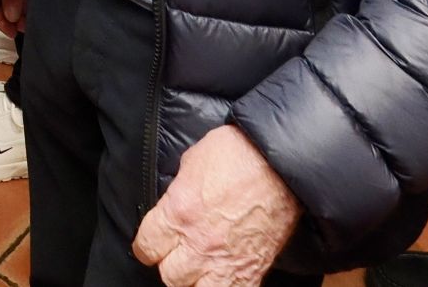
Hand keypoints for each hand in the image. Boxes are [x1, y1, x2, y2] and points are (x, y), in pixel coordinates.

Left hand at [133, 125, 300, 286]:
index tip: (150, 244)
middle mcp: (199, 243)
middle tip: (176, 254)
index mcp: (179, 212)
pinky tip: (224, 277)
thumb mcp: (192, 163)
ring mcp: (227, 261)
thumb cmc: (238, 154)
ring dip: (195, 281)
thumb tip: (174, 200)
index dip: (146, 246)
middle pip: (169, 276)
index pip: (146, 247)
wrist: (281, 164)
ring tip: (198, 269)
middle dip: (170, 265)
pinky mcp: (253, 271)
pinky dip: (226, 286)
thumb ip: (178, 190)